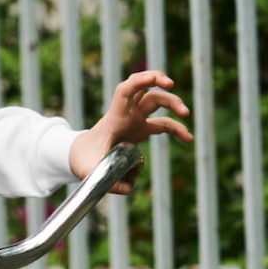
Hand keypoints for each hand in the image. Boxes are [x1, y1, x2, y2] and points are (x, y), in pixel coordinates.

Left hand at [70, 70, 193, 193]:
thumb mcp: (91, 171)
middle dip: (158, 81)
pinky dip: (176, 129)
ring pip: (156, 101)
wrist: (79, 156)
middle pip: (144, 89)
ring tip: (186, 114)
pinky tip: (188, 138)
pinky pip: (163, 124)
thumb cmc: (83, 160)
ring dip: (173, 103)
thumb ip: (108, 180)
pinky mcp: (141, 129)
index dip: (141, 81)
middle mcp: (126, 114)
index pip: (125, 91)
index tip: (158, 79)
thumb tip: (128, 189)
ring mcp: (134, 120)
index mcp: (115, 118)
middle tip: (171, 85)